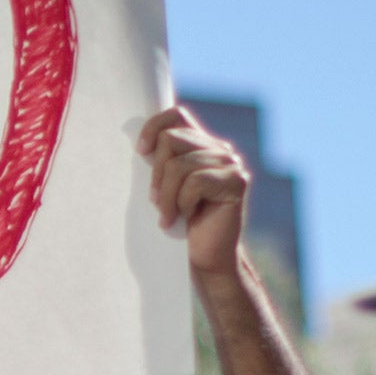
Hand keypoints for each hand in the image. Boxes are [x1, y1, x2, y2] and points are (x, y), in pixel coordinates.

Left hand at [137, 104, 250, 276]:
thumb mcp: (162, 188)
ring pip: (179, 165)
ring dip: (166, 196)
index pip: (176, 116)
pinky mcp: (237, 182)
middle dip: (156, 174)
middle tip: (156, 202)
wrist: (205, 259)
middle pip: (171, 139)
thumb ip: (159, 163)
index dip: (154, 127)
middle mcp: (218, 149)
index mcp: (200, 146)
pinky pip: (196, 182)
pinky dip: (183, 203)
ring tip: (168, 216)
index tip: (141, 152)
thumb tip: (138, 145)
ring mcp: (230, 164)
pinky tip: (188, 216)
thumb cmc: (178, 225)